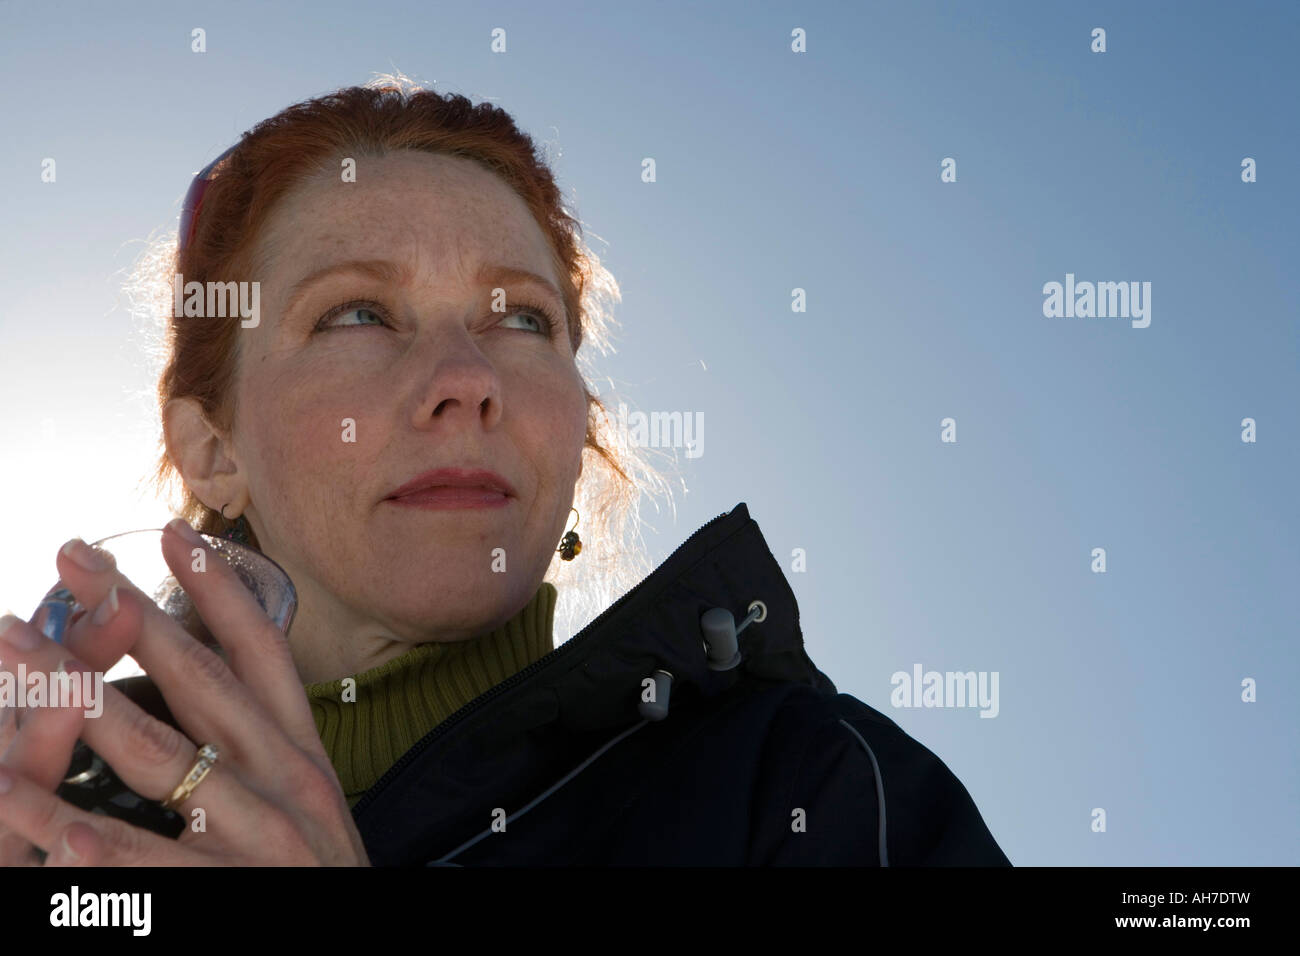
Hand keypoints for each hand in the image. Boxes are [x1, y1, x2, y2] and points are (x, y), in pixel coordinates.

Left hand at [0, 521, 369, 865]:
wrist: (366, 950)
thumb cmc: (322, 881)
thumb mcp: (311, 802)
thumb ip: (268, 748)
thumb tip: (221, 686)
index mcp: (302, 755)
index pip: (262, 655)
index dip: (220, 592)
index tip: (173, 533)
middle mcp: (288, 782)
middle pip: (200, 684)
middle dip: (130, 619)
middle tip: (70, 563)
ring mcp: (265, 838)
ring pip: (165, 759)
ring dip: (84, 707)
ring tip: (24, 665)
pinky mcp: (240, 896)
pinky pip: (157, 867)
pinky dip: (105, 846)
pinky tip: (59, 821)